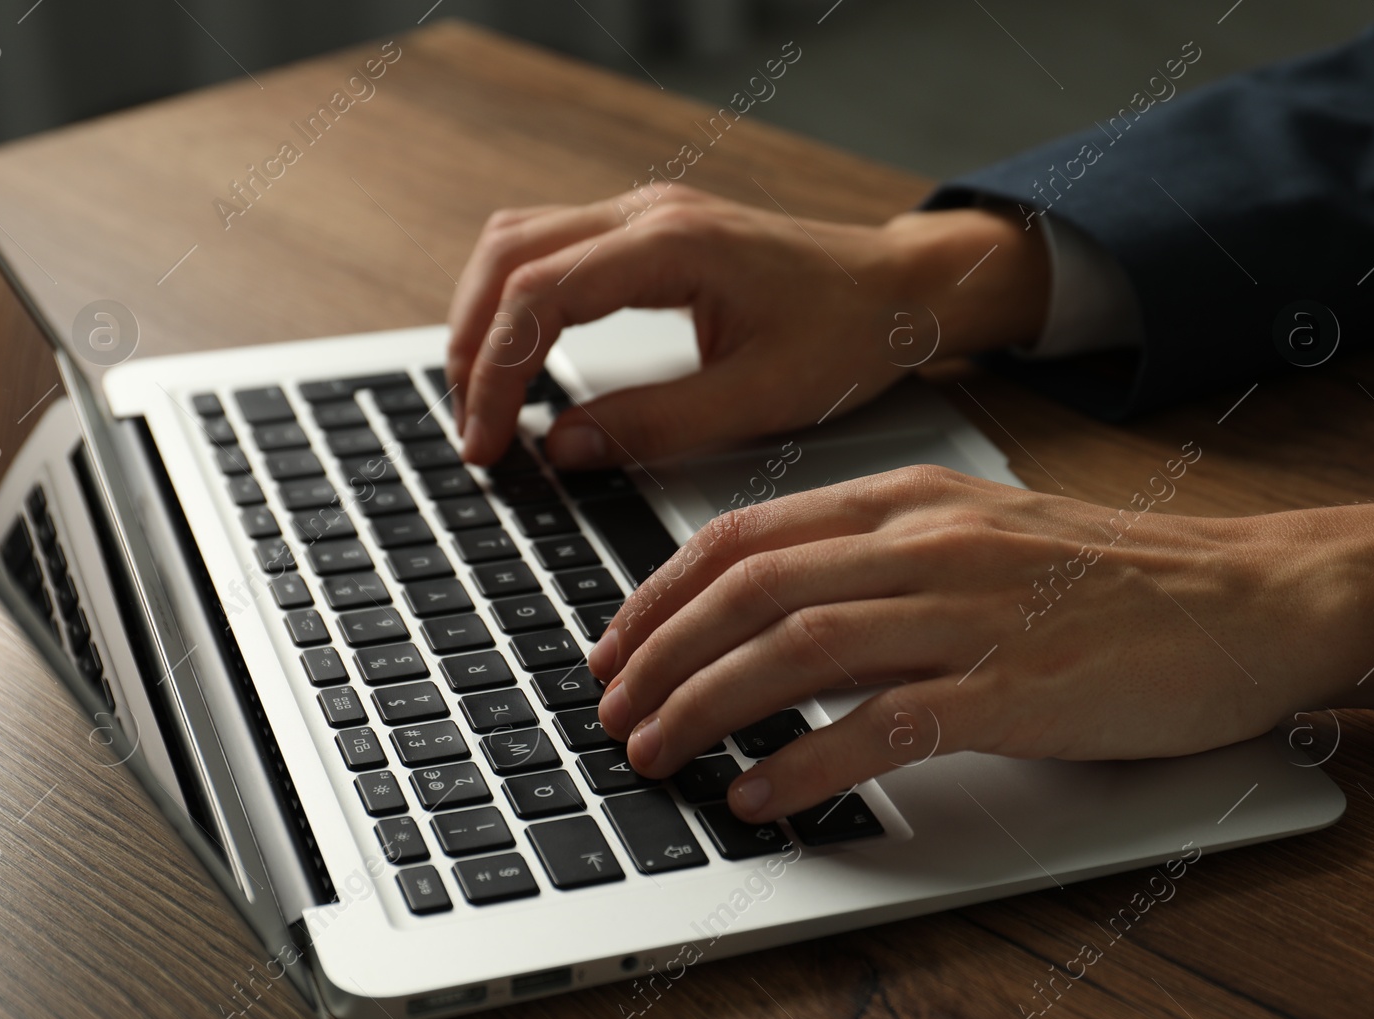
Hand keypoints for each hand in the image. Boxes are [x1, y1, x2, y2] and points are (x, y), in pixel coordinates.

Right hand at [445, 187, 1047, 466]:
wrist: (902, 288)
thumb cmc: (850, 335)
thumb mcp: (760, 399)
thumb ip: (655, 426)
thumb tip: (561, 449)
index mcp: (673, 246)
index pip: (538, 296)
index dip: (494, 374)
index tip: (487, 444)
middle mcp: (648, 214)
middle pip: (507, 256)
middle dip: (471, 345)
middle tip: (473, 429)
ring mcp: (645, 214)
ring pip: (518, 243)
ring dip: (485, 317)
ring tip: (483, 398)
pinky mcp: (650, 232)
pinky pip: (552, 249)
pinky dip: (518, 302)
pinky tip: (522, 357)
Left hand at [586, 465, 1373, 823]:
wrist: (1245, 596)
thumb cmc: (1109, 573)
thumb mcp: (979, 531)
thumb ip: (878, 554)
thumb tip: (772, 605)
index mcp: (909, 499)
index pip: (747, 533)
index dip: (660, 592)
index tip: (615, 642)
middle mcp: (929, 543)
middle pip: (753, 588)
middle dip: (659, 653)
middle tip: (611, 707)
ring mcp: (974, 613)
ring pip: (800, 648)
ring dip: (708, 704)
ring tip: (656, 750)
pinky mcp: (1019, 690)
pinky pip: (885, 725)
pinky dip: (806, 763)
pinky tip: (759, 795)